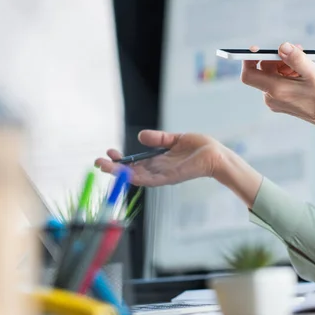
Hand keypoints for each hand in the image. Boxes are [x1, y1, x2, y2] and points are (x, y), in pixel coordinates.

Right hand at [94, 130, 223, 186]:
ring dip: (121, 174)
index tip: (109, 151)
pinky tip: (126, 173)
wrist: (217, 155)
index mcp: (159, 162)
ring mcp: (164, 176)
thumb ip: (159, 138)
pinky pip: (152, 179)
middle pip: (132, 172)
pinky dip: (139, 177)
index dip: (121, 160)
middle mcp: (159, 171)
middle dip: (114, 169)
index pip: (135, 163)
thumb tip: (141, 135)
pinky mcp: (172, 178)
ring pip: (138, 177)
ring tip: (105, 167)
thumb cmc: (200, 148)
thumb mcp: (175, 139)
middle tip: (98, 162)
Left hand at [241, 42, 314, 140]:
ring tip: (304, 63)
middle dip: (277, 58)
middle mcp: (271, 97)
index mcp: (276, 90)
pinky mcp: (281, 102)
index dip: (248, 59)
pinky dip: (287, 74)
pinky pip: (277, 82)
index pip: (249, 74)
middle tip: (297, 50)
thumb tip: (282, 47)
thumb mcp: (313, 73)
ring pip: (272, 75)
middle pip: (263, 70)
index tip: (257, 48)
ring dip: (285, 65)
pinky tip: (302, 74)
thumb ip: (296, 59)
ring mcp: (275, 101)